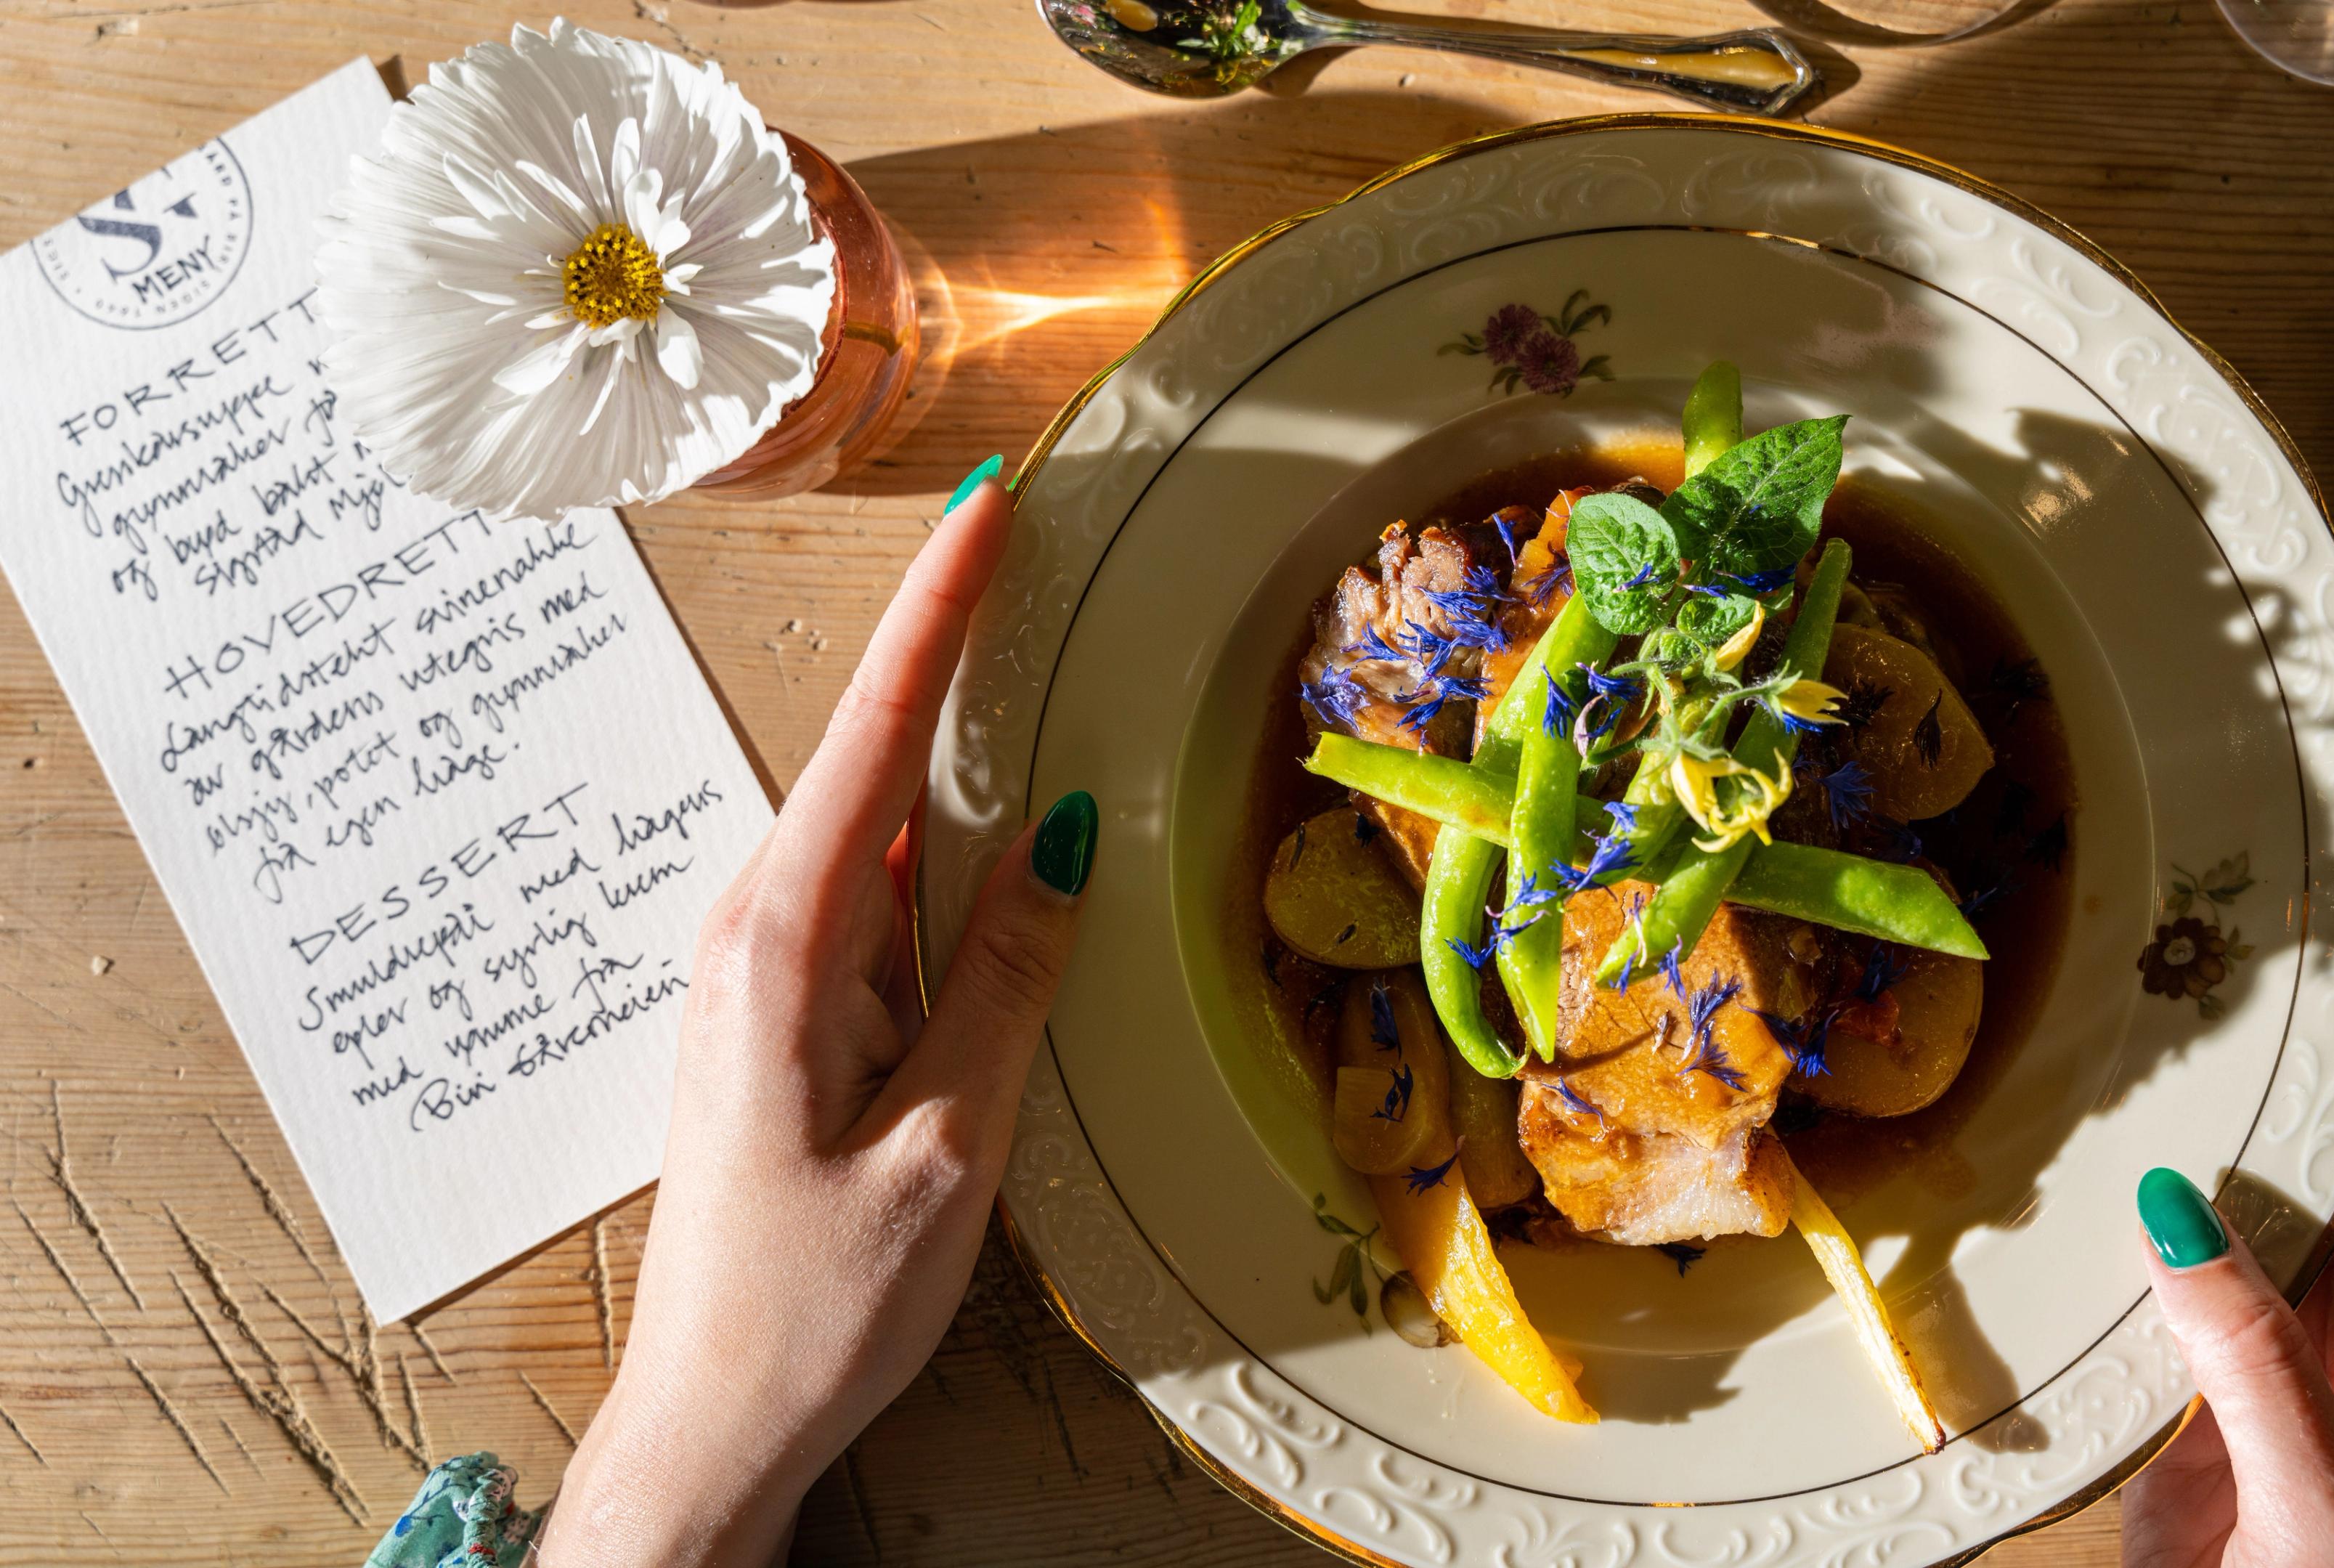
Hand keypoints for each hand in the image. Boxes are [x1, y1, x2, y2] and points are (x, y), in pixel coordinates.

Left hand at [540, 477, 1097, 1567]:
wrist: (716, 1416)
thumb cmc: (823, 1298)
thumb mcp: (950, 1142)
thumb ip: (1008, 976)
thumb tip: (1066, 835)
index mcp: (789, 946)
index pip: (875, 736)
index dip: (936, 613)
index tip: (983, 509)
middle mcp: (761, 934)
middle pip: (878, 763)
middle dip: (955, 660)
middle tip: (1031, 556)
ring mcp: (767, 973)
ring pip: (885, 840)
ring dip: (959, 775)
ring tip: (1039, 715)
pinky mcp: (786, 1014)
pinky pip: (878, 907)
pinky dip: (943, 869)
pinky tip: (998, 871)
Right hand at [2123, 1048, 2333, 1567]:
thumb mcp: (2328, 1514)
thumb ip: (2259, 1368)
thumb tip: (2184, 1226)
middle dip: (2280, 1108)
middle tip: (2212, 1026)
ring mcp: (2286, 1384)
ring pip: (2248, 1239)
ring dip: (2200, 1177)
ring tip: (2143, 1096)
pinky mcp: (2204, 1421)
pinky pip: (2173, 1308)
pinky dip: (2134, 1257)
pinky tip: (2093, 1216)